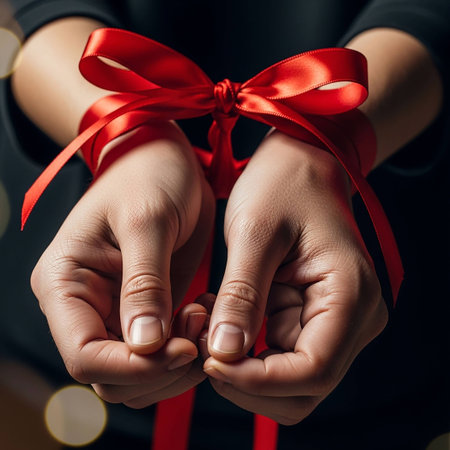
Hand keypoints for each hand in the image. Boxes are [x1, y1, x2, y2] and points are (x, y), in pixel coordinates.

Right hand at [31, 122, 214, 405]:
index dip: (134, 367)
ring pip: (138, 372)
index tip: (183, 350)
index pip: (84, 355)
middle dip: (160, 368)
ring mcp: (113, 311)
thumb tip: (145, 347)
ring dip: (176, 362)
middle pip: (111, 374)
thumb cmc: (148, 175)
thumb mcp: (146, 222)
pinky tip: (204, 315)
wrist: (163, 160)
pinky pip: (160, 351)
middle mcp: (83, 305)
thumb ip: (144, 284)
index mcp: (65, 283)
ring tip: (203, 318)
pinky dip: (185, 347)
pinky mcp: (143, 309)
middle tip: (200, 332)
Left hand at [202, 131, 387, 423]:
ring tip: (206, 327)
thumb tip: (223, 356)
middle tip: (202, 350)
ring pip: (289, 380)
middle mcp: (353, 318)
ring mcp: (334, 321)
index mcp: (350, 294)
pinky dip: (245, 350)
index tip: (209, 361)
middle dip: (249, 382)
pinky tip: (218, 317)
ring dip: (244, 368)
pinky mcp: (311, 317)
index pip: (313, 371)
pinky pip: (278, 354)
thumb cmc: (281, 185)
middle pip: (304, 388)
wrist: (298, 165)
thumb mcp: (255, 233)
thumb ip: (241, 296)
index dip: (258, 380)